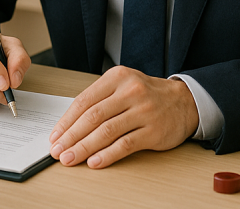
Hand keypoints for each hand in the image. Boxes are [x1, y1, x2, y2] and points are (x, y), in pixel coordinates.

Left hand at [48, 65, 198, 167]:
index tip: (55, 136)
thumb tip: (69, 125)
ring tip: (71, 158)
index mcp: (117, 78)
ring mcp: (143, 111)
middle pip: (92, 117)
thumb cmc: (146, 95)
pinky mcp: (153, 131)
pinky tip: (94, 162)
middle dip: (71, 137)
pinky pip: (125, 144)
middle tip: (58, 151)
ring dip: (84, 148)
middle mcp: (130, 92)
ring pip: (106, 131)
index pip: (84, 101)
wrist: (184, 101)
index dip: (66, 121)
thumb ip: (99, 100)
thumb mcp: (122, 86)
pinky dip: (107, 155)